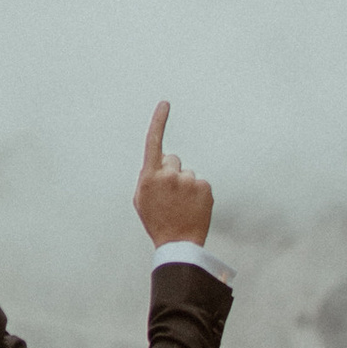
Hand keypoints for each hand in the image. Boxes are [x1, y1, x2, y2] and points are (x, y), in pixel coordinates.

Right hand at [134, 101, 213, 248]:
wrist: (178, 244)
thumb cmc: (158, 221)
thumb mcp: (141, 199)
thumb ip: (147, 177)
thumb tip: (159, 163)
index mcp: (149, 177)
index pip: (154, 142)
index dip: (159, 121)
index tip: (165, 104)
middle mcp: (168, 175)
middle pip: (173, 160)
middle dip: (172, 172)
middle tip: (171, 196)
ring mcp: (188, 181)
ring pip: (188, 173)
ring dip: (186, 185)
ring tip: (182, 205)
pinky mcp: (205, 188)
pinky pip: (200, 183)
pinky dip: (198, 193)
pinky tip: (193, 207)